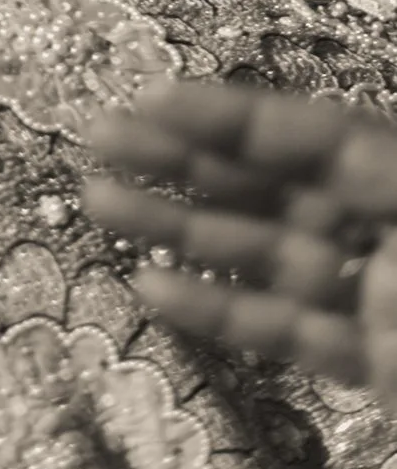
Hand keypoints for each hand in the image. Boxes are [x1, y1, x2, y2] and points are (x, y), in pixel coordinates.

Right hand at [83, 82, 396, 394]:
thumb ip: (376, 169)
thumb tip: (291, 129)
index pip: (317, 139)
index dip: (234, 118)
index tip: (149, 97)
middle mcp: (386, 235)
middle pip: (277, 189)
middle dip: (189, 161)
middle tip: (101, 137)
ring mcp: (376, 305)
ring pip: (267, 258)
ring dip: (182, 230)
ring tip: (100, 203)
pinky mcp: (370, 370)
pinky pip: (287, 334)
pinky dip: (220, 312)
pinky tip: (153, 287)